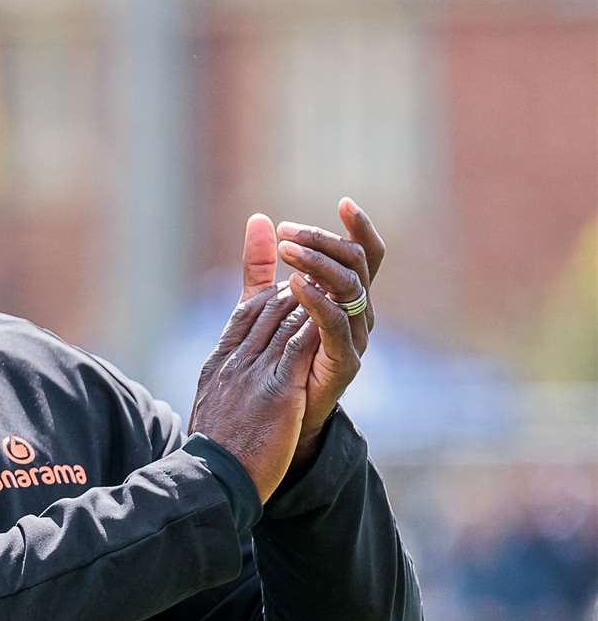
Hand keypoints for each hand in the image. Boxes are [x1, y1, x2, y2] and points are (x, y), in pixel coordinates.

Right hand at [188, 283, 320, 502]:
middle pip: (267, 309)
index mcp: (218, 364)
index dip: (266, 291)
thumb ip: (224, 388)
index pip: (244, 314)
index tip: (287, 280)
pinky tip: (337, 313)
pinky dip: (319, 324)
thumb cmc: (214, 455)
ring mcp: (254, 373)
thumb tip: (229, 382)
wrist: (212, 479)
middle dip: (295, 288)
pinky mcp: (277, 390)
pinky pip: (300, 345)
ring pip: (286, 320)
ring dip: (312, 298)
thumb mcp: (213, 410)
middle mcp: (234, 361)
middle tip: (320, 274)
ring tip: (334, 284)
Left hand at [240, 199, 386, 449]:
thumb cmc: (271, 358)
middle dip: (324, 242)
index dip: (360, 228)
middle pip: (357, 264)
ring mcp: (354, 338)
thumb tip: (258, 218)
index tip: (343, 202)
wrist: (272, 419)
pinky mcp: (343, 362)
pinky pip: (336, 324)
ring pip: (350, 287)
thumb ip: (260, 265)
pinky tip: (294, 284)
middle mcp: (358, 314)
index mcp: (345, 298)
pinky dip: (318, 300)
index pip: (364, 255)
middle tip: (287, 235)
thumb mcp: (261, 303)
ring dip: (318, 263)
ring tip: (287, 250)